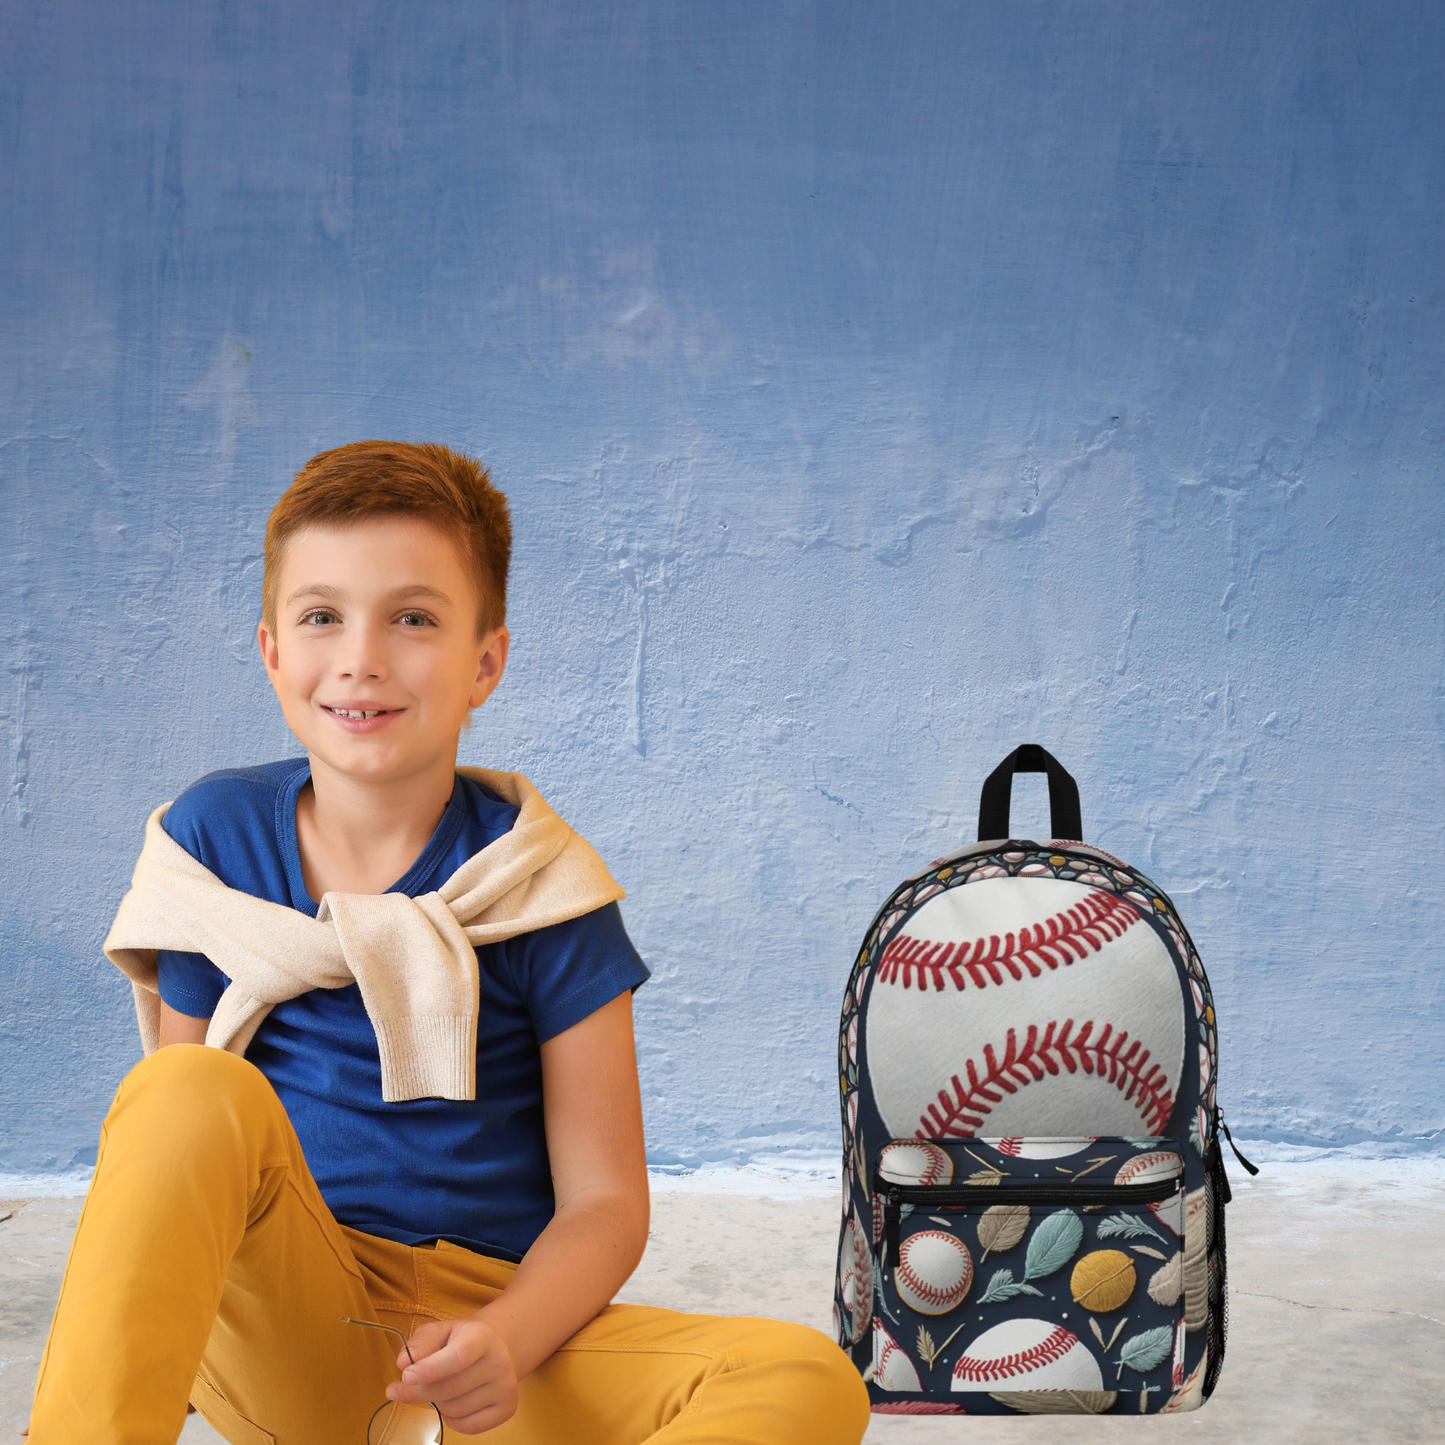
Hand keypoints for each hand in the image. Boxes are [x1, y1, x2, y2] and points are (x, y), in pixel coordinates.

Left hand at [387, 1315, 519, 1434]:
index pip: (459, 1356)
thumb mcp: (440, 1331)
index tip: (405, 1376)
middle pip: (451, 1388)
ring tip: (438, 1388)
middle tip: (398, 1390)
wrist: (495, 1348)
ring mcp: (506, 1386)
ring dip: (436, 1404)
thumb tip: (403, 1363)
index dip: (431, 1369)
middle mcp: (500, 1361)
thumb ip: (420, 1343)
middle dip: (418, 1392)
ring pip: (455, 1409)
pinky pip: (467, 1426)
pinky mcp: (508, 1408)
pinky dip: (451, 1419)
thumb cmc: (460, 1340)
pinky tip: (452, 1402)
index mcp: (483, 1336)